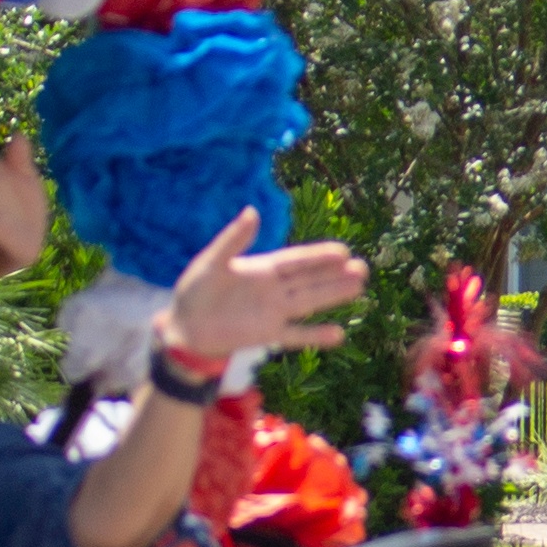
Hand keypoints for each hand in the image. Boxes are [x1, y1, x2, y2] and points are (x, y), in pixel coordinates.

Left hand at [155, 210, 369, 362]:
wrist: (184, 328)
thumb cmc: (194, 292)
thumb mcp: (211, 262)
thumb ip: (233, 240)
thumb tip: (253, 211)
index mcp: (262, 269)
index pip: (296, 260)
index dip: (319, 256)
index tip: (343, 252)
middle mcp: (274, 290)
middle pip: (311, 281)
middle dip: (336, 275)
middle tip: (363, 269)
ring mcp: (274, 313)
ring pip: (309, 303)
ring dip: (333, 296)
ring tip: (359, 288)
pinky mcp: (268, 335)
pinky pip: (296, 335)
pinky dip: (315, 335)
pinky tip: (338, 334)